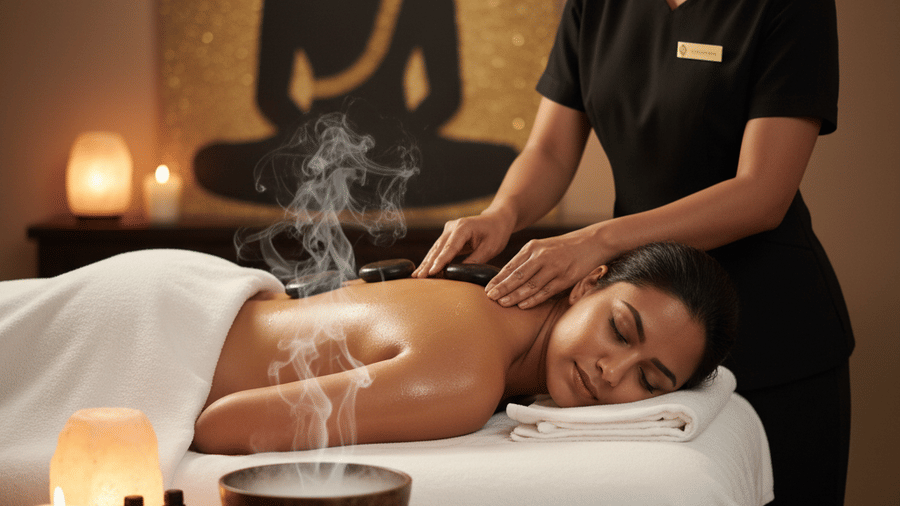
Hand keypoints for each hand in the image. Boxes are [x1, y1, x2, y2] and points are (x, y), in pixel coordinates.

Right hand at [413, 212, 514, 277]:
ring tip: (416, 276)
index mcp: (464, 227)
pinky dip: (432, 260)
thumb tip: (460, 273)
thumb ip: (475, 260)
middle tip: (418, 278)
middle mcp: (453, 226)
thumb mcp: (490, 248)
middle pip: (438, 248)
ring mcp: (448, 230)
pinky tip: (424, 270)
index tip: (431, 272)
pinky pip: (438, 249)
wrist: (497, 219)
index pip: (450, 247)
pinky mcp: (448, 235)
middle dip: (428, 264)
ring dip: (426, 263)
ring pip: (435, 249)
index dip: (440, 261)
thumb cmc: (496, 233)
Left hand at [485, 228, 605, 308]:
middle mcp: (541, 256)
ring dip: (515, 295)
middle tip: (489, 297)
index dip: (498, 279)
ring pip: (530, 284)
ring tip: (502, 303)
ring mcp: (554, 267)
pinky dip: (533, 299)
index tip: (486, 289)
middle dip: (502, 288)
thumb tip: (508, 277)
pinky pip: (546, 290)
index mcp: (532, 248)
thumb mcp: (543, 247)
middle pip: (517, 275)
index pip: (510, 266)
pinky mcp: (566, 277)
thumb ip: (527, 260)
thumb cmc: (564, 248)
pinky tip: (523, 305)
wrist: (593, 241)